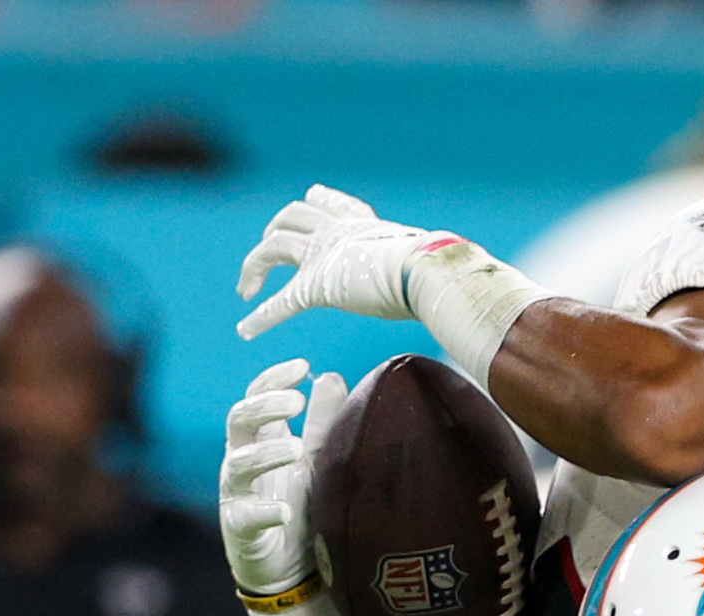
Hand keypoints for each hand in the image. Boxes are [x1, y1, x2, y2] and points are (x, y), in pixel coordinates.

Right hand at [220, 359, 345, 595]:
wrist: (288, 565)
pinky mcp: (239, 527)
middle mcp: (241, 460)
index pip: (256, 397)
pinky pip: (246, 516)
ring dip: (267, 454)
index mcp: (260, 439)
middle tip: (296, 401)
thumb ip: (320, 421)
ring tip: (297, 450)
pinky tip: (284, 510)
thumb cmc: (299, 504)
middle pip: (239, 421)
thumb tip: (329, 375)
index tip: (302, 365)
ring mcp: (236, 493)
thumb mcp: (313, 458)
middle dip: (265, 406)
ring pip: (239, 464)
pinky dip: (264, 511)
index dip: (273, 379)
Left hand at [237, 184, 432, 339]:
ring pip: (273, 246)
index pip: (330, 202)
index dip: (317, 201)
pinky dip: (261, 317)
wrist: (426, 271)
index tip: (311, 196)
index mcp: (362, 225)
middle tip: (267, 249)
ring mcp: (321, 254)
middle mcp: (336, 232)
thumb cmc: (436, 269)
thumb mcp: (425, 260)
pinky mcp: (315, 286)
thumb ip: (424, 265)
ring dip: (253, 266)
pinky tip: (245, 331)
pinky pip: (281, 301)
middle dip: (274, 230)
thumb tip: (458, 275)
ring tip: (246, 290)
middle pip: (291, 215)